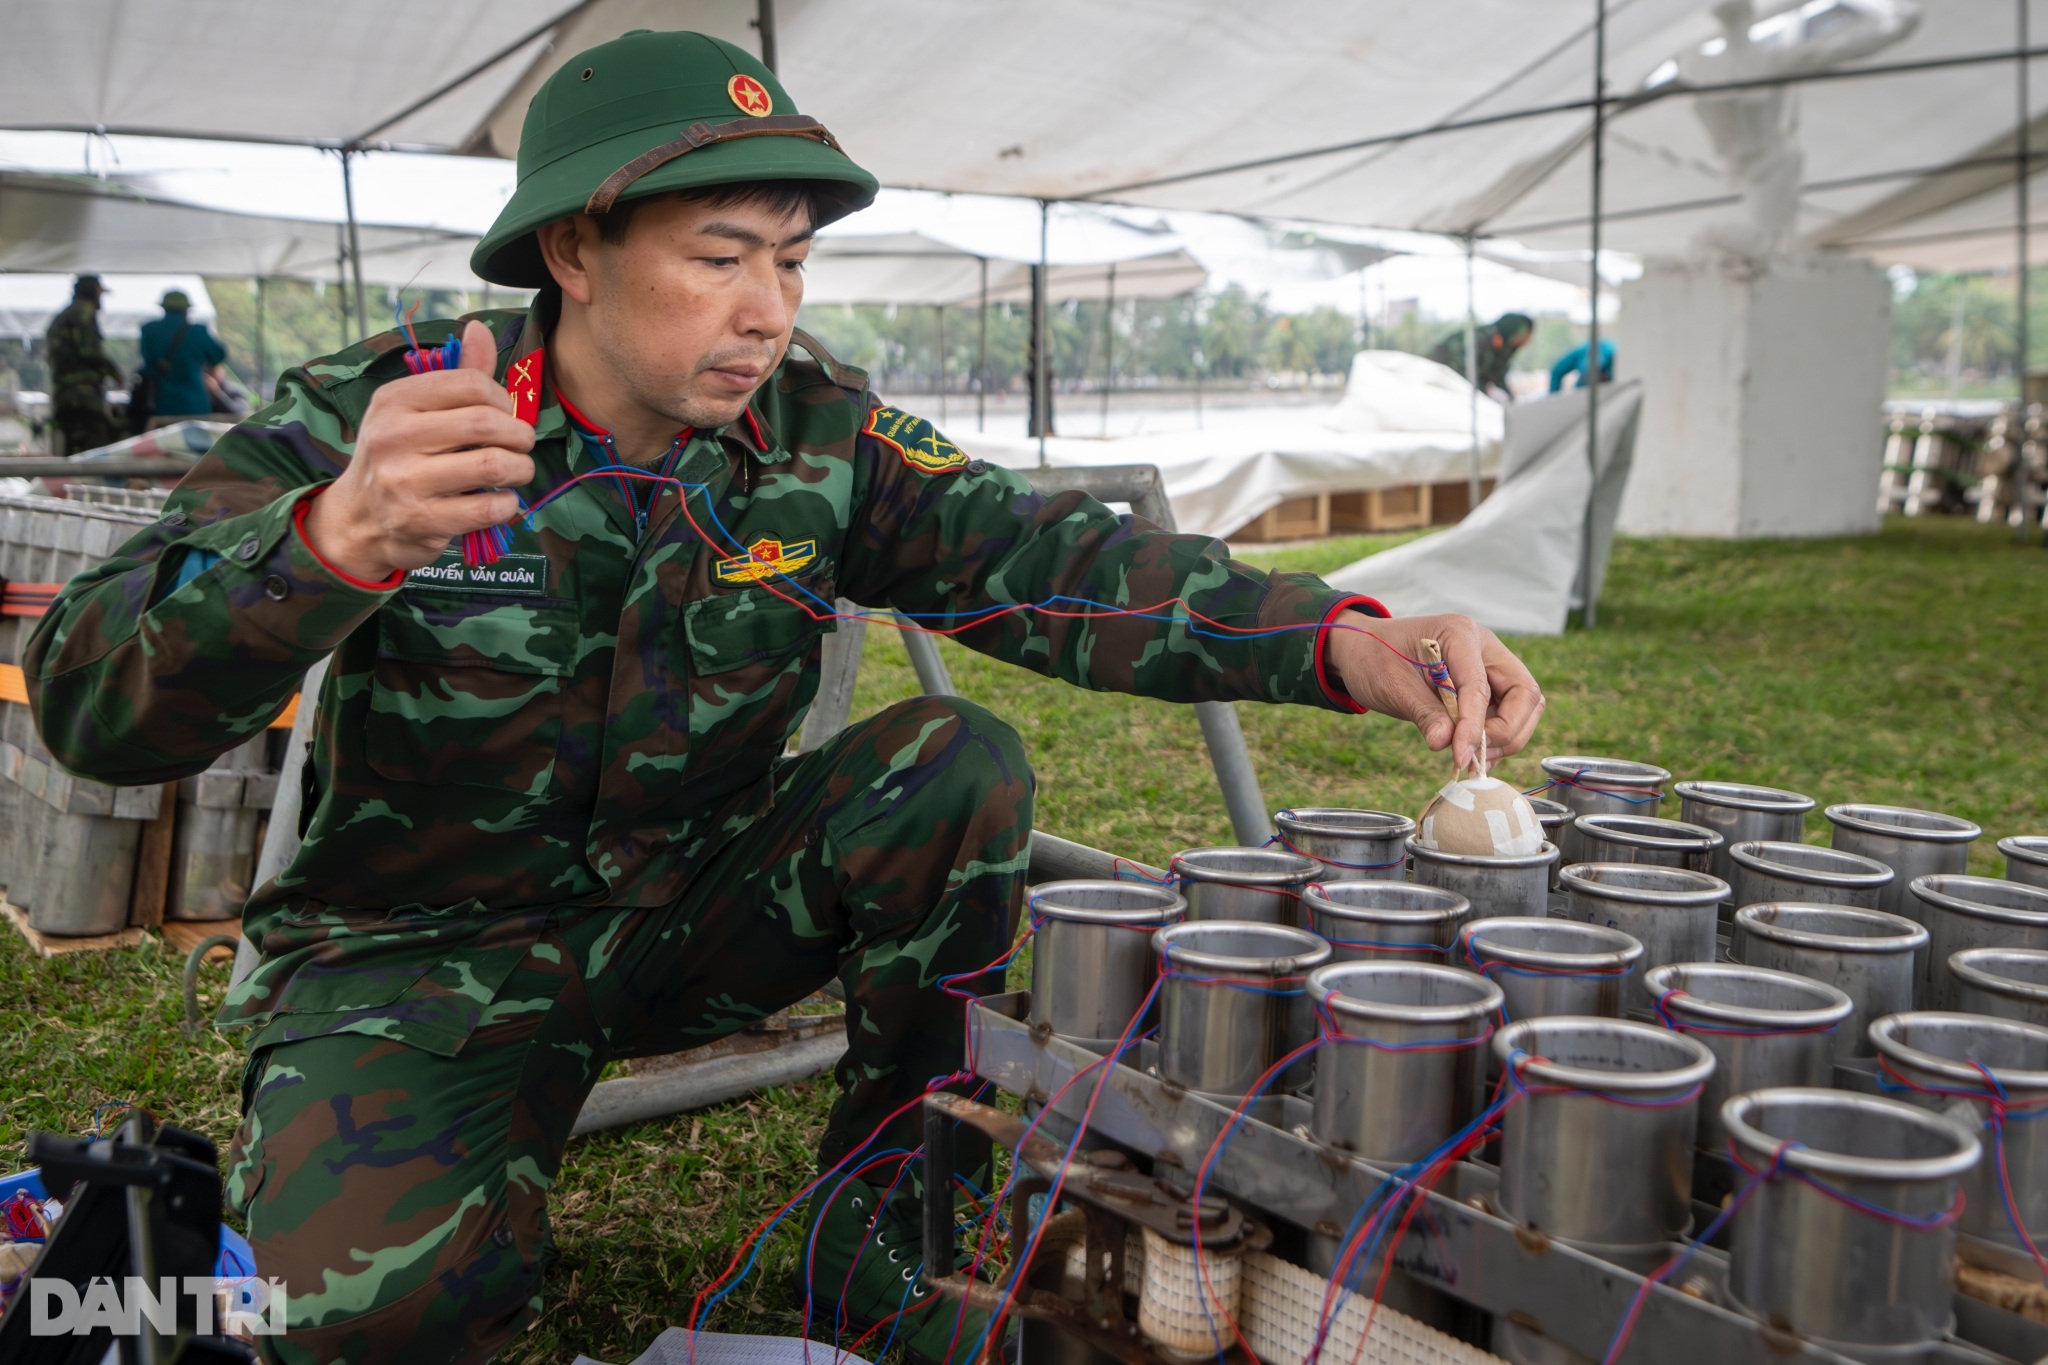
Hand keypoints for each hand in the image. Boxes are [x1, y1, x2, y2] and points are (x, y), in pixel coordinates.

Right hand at [300, 320, 534, 580]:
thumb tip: (479, 328)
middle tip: (522, 444)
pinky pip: (488, 507)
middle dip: (520, 435)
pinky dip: (507, 504)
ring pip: (492, 465)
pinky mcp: (422, 521)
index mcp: (394, 400)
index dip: (504, 399)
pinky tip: (502, 500)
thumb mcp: (414, 411)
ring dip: (521, 469)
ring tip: (518, 471)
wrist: (358, 519)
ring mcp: (405, 482)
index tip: (506, 414)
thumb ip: (456, 375)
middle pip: (486, 423)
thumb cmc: (398, 457)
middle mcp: (393, 436)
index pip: (471, 384)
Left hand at [1325, 610, 1544, 771]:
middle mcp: (1484, 648)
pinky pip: (1505, 715)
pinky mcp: (1486, 687)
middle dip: (1506, 731)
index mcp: (1461, 634)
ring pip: (1523, 707)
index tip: (1461, 755)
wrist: (1363, 650)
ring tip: (1471, 758)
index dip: (1475, 725)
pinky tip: (1472, 753)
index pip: (1481, 685)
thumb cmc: (1375, 659)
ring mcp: (1489, 667)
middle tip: (1474, 756)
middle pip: (1524, 694)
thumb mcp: (1393, 687)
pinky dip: (1495, 738)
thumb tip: (1446, 744)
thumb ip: (1424, 714)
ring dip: (1505, 738)